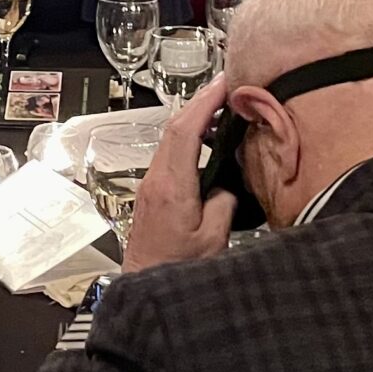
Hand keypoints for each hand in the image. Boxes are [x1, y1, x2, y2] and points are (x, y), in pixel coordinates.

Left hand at [122, 76, 234, 272]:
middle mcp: (155, 179)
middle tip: (227, 86)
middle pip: (175, 128)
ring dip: (194, 119)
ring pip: (171, 140)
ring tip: (222, 107)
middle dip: (201, 102)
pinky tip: (206, 140)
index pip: (184, 131)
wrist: (145, 287)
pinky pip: (170, 155)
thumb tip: (228, 184)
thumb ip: (224, 203)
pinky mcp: (151, 193)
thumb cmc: (177, 269)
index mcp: (172, 187)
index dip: (205, 103)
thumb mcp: (213, 239)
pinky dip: (188, 138)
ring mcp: (150, 185)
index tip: (225, 84)